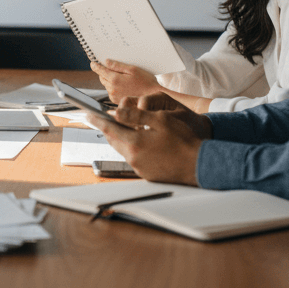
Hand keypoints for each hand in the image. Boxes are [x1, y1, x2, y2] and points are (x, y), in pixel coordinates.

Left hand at [82, 93, 212, 184]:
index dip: (97, 120)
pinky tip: (144, 143)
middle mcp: (134, 157)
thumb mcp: (160, 120)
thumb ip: (136, 116)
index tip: (88, 114)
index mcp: (135, 142)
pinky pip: (134, 159)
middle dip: (110, 129)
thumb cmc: (184, 141)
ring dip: (123, 139)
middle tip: (108, 120)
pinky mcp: (147, 175)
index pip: (109, 129)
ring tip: (129, 129)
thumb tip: (116, 112)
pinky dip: (134, 149)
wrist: (200, 164)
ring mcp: (140, 168)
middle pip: (114, 141)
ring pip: (123, 150)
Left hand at [89, 59, 158, 105]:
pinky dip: (113, 87)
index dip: (96, 66)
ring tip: (121, 77)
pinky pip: (111, 91)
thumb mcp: (133, 70)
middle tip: (111, 68)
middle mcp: (112, 89)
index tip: (92, 63)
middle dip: (104, 72)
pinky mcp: (116, 101)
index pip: (101, 71)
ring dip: (109, 80)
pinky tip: (123, 85)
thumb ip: (117, 66)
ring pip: (106, 84)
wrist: (154, 97)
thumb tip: (106, 62)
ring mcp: (114, 96)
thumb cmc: (146, 82)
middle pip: (102, 78)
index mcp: (115, 80)